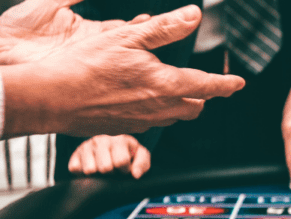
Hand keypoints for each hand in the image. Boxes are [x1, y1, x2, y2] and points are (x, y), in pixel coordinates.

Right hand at [0, 5, 245, 137]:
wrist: (53, 99)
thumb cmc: (86, 65)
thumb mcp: (128, 37)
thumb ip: (165, 28)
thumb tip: (193, 15)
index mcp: (166, 85)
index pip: (208, 86)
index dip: (226, 84)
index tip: (237, 83)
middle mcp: (160, 109)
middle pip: (194, 107)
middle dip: (201, 96)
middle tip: (200, 85)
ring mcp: (143, 123)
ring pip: (173, 117)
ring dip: (177, 104)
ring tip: (168, 89)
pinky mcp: (125, 130)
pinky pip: (150, 123)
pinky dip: (153, 111)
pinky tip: (138, 99)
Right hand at [69, 134, 150, 177]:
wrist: (111, 147)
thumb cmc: (128, 153)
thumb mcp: (141, 156)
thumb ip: (142, 164)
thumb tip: (135, 175)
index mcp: (119, 139)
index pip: (120, 161)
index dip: (124, 170)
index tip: (125, 168)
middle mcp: (100, 140)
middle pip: (105, 168)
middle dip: (111, 173)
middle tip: (113, 169)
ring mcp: (86, 146)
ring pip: (90, 170)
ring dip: (97, 174)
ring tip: (102, 168)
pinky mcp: (74, 154)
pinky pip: (74, 169)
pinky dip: (82, 173)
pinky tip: (92, 168)